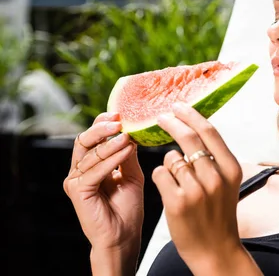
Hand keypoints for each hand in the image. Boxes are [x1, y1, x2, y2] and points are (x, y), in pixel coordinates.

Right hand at [63, 112, 143, 254]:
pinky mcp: (78, 191)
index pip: (93, 138)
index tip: (120, 113)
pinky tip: (126, 150)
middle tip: (119, 120)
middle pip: (84, 140)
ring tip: (127, 135)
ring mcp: (76, 181)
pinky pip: (93, 171)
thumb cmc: (128, 208)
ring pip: (89, 153)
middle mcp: (80, 170)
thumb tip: (131, 132)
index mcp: (91, 165)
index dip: (103, 123)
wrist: (124, 235)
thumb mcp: (132, 175)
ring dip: (110, 143)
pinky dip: (111, 159)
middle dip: (101, 128)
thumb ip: (128, 155)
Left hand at [152, 102, 243, 271]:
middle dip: (171, 123)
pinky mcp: (177, 203)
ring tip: (177, 180)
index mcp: (231, 169)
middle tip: (160, 117)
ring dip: (169, 162)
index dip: (191, 115)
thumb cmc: (218, 214)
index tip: (178, 106)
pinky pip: (160, 174)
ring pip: (171, 157)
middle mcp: (215, 178)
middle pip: (188, 138)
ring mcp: (196, 191)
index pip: (209, 131)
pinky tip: (169, 189)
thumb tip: (196, 127)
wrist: (216, 251)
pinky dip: (161, 177)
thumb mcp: (227, 183)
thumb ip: (215, 158)